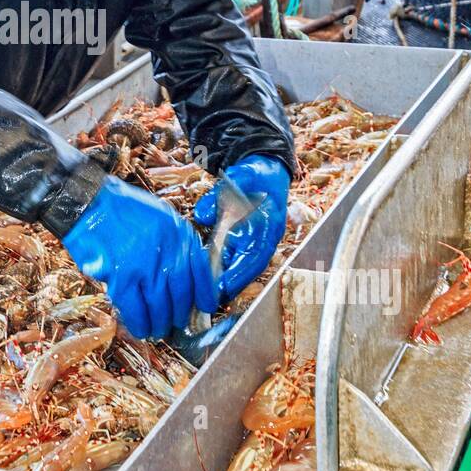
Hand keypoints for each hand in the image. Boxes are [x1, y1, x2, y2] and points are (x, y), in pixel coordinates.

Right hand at [62, 177, 217, 338]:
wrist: (90, 203)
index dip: (205, 294)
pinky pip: (135, 309)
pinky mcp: (122, 277)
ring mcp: (145, 265)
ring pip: (160, 306)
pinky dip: (139, 323)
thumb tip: (184, 274)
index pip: (201, 271)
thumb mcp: (162, 217)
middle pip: (181, 293)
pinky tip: (141, 329)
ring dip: (160, 323)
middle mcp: (168, 251)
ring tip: (158, 330)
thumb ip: (175, 243)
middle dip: (180, 313)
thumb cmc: (123, 208)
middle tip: (177, 322)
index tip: (207, 307)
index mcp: (179, 234)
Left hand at [192, 155, 289, 303]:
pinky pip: (236, 260)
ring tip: (205, 297)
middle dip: (230, 286)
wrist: (265, 170)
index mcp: (268, 227)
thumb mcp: (241, 176)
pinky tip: (206, 279)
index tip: (222, 287)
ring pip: (242, 268)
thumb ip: (221, 195)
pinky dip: (224, 271)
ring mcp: (257, 241)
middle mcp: (264, 239)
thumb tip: (202, 215)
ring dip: (226, 282)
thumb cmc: (254, 175)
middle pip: (248, 269)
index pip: (255, 257)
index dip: (239, 274)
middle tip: (208, 301)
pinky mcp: (246, 240)